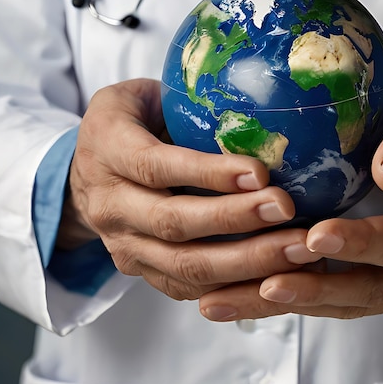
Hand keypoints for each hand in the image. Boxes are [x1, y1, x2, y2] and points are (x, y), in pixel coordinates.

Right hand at [59, 78, 319, 301]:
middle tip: (287, 210)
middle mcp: (110, 204)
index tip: (261, 173)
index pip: (156, 166)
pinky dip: (234, 288)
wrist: (83, 172)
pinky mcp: (140, 269)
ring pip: (184, 265)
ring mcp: (123, 244)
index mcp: (108, 149)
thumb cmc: (127, 123)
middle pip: (172, 222)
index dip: (208, 173)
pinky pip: (186, 288)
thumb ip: (182, 101)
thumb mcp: (140, 95)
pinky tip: (277, 276)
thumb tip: (256, 107)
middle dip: (235, 219)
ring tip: (299, 249)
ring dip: (246, 262)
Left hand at [199, 85, 382, 320]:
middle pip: (368, 288)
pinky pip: (325, 300)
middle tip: (267, 285)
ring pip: (340, 303)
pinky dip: (282, 303)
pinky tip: (236, 300)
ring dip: (288, 305)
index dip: (362, 243)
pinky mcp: (362, 286)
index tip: (318, 235)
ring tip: (229, 303)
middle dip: (317, 288)